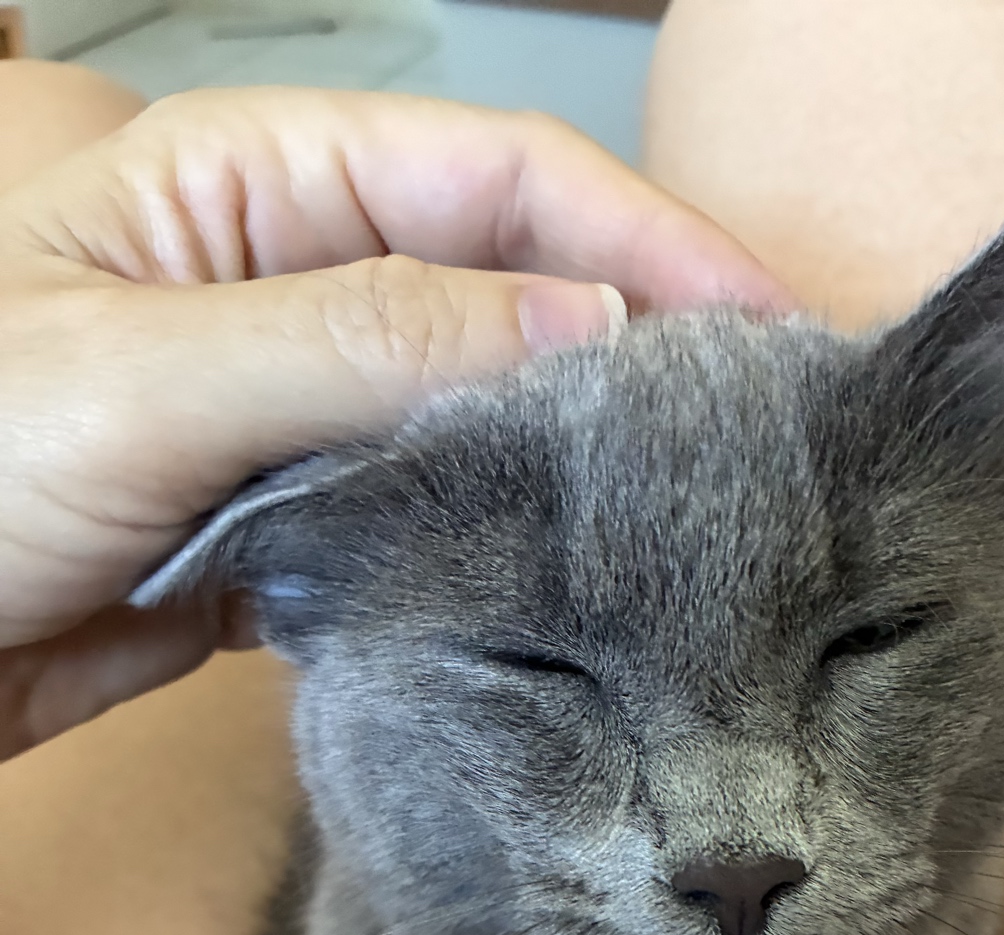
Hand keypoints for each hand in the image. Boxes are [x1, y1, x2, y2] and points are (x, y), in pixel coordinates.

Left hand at [0, 86, 794, 755]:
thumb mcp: (148, 379)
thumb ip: (365, 343)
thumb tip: (583, 335)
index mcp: (254, 184)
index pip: (499, 179)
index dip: (646, 242)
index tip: (764, 334)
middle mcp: (294, 283)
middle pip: (514, 293)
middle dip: (638, 357)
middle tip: (761, 446)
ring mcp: (300, 411)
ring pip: (483, 420)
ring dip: (580, 470)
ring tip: (697, 529)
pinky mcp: (295, 531)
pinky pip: (431, 523)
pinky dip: (501, 555)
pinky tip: (573, 594)